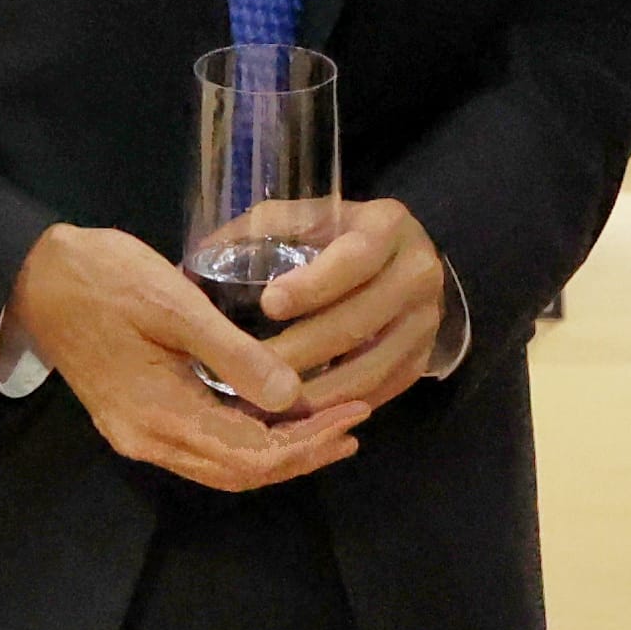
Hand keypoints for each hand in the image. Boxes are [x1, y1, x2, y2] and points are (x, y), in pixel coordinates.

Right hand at [5, 223, 358, 490]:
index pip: (250, 453)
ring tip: (328, 427)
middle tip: (355, 424)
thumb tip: (291, 398)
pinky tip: (277, 418)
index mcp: (159, 415)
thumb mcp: (174, 305)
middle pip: (241, 470)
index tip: (353, 414)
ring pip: (223, 465)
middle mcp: (149, 440)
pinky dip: (248, 440)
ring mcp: (139, 435)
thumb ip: (232, 354)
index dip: (307, 442)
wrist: (34, 276)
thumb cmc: (103, 278)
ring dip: (279, 452)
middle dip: (302, 453)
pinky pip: (204, 447)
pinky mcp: (137, 419)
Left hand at [253, 196, 460, 425]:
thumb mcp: (311, 216)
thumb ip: (265, 228)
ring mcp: (425, 323)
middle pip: (357, 322)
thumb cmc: (342, 236)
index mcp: (388, 228)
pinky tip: (295, 414)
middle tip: (250, 368)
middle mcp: (417, 275)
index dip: (312, 285)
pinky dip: (335, 406)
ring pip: (369, 368)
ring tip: (265, 401)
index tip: (268, 305)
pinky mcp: (421, 361)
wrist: (405, 260)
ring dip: (314, 391)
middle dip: (300, 350)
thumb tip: (206, 255)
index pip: (354, 259)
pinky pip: (378, 392)